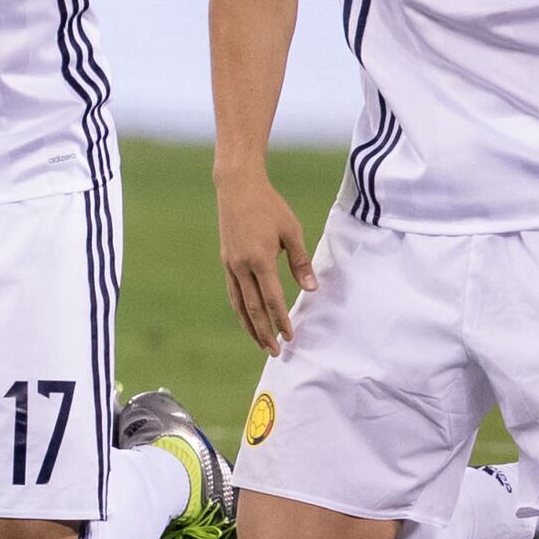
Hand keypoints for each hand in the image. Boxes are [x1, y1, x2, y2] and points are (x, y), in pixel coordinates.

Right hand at [216, 168, 313, 354]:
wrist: (237, 187)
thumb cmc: (269, 206)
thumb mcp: (291, 230)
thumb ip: (300, 262)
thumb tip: (311, 288)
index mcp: (259, 259)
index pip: (271, 299)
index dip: (281, 320)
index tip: (290, 336)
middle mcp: (241, 266)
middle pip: (252, 308)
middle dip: (264, 332)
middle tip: (275, 351)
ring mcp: (230, 264)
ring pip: (238, 304)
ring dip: (250, 326)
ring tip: (260, 343)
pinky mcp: (226, 261)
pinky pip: (233, 292)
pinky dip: (240, 310)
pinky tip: (247, 318)